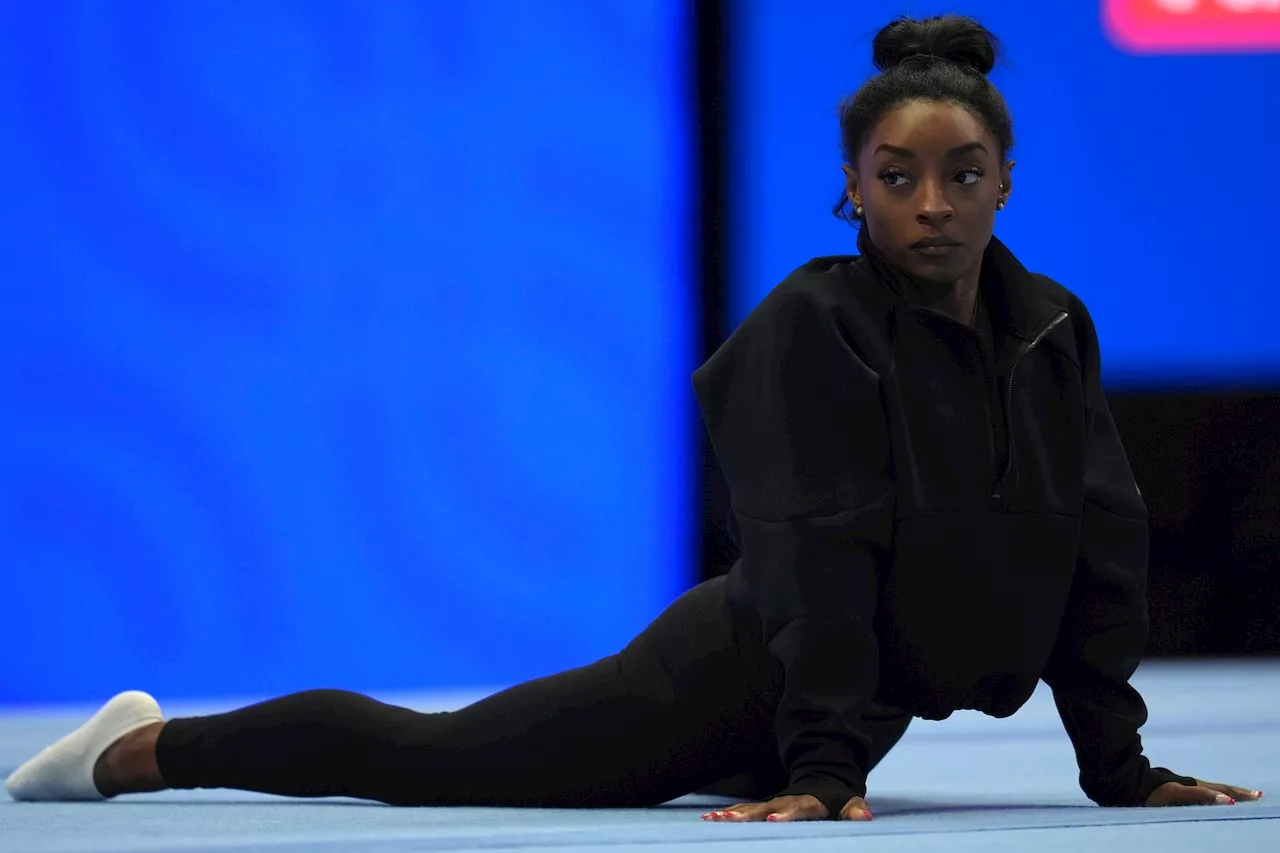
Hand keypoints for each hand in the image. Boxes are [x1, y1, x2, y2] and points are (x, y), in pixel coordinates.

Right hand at [702, 793, 873, 822]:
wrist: (822, 776)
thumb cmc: (836, 797)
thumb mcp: (850, 801)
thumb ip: (854, 810)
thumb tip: (864, 817)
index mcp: (808, 801)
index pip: (796, 808)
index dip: (784, 814)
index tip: (771, 820)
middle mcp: (785, 800)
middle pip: (764, 808)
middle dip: (746, 815)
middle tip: (728, 820)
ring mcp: (772, 802)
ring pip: (749, 808)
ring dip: (731, 814)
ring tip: (714, 820)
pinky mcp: (763, 806)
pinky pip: (743, 810)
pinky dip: (728, 813)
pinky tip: (710, 819)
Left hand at [1146, 778, 1262, 806]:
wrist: (1129, 784)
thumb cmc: (1154, 792)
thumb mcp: (1177, 794)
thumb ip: (1201, 796)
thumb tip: (1227, 801)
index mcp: (1195, 786)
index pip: (1222, 790)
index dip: (1238, 794)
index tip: (1256, 796)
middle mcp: (1192, 785)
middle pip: (1219, 788)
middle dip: (1237, 793)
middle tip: (1255, 795)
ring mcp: (1184, 787)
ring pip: (1211, 790)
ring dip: (1226, 793)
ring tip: (1238, 797)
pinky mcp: (1176, 792)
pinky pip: (1201, 794)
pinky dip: (1212, 796)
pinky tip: (1211, 799)